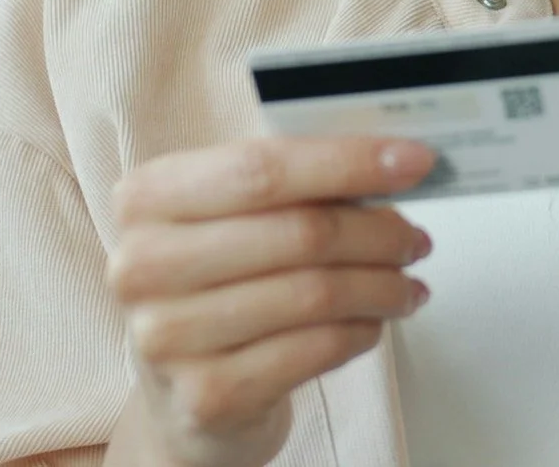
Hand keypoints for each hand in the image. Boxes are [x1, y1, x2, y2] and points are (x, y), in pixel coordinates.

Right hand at [105, 136, 436, 466]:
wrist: (183, 395)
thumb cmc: (217, 288)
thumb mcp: (233, 222)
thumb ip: (294, 186)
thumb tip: (393, 166)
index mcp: (148, 198)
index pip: (261, 168)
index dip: (347, 162)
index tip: (412, 162)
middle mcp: (143, 265)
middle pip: (297, 231)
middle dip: (378, 232)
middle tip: (415, 239)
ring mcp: (169, 335)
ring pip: (315, 293)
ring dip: (381, 286)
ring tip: (405, 286)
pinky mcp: (207, 394)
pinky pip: (315, 349)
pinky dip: (361, 332)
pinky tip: (373, 324)